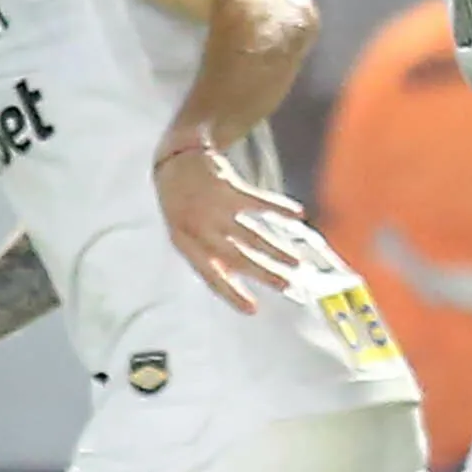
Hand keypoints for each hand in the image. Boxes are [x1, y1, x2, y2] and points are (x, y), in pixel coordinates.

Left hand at [154, 137, 304, 311]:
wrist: (173, 162)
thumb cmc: (182, 205)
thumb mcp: (185, 233)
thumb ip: (208, 255)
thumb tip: (235, 281)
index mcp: (187, 245)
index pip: (211, 276)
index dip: (231, 294)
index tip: (253, 310)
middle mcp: (199, 229)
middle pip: (236, 257)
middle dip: (263, 273)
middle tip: (287, 285)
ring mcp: (214, 208)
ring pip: (251, 235)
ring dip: (276, 249)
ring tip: (296, 262)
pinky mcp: (228, 187)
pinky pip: (259, 202)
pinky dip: (280, 208)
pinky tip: (298, 215)